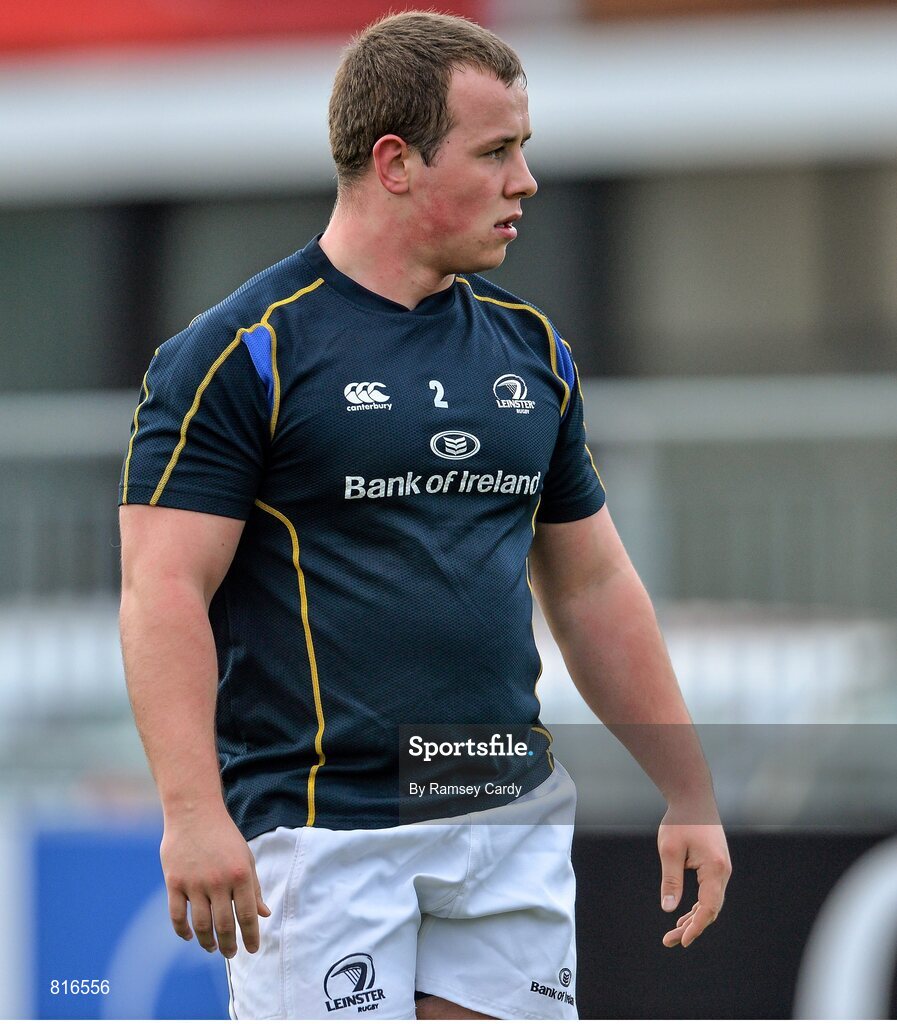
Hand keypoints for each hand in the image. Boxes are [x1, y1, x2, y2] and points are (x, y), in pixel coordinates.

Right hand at [160, 805, 270, 957]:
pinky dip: (182, 931)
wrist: (195, 812)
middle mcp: (219, 881)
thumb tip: (263, 914)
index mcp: (240, 874)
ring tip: (212, 948)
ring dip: (207, 942)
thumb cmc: (224, 836)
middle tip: (231, 954)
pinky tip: (188, 936)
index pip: (247, 915)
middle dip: (229, 945)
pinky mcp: (174, 882)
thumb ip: (254, 887)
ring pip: (201, 925)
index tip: (252, 950)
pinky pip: (177, 915)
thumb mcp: (246, 858)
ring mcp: (195, 883)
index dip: (251, 936)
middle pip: (224, 925)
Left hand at [657, 807, 730, 948]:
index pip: (708, 907)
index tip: (681, 940)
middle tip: (669, 940)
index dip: (695, 926)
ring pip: (711, 902)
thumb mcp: (670, 850)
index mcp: (715, 868)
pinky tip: (684, 913)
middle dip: (692, 926)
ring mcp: (722, 868)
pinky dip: (698, 905)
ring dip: (694, 917)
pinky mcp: (717, 865)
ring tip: (674, 932)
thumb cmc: (680, 820)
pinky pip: (710, 892)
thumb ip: (671, 880)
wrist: (693, 796)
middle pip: (711, 908)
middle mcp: (723, 871)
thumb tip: (669, 909)